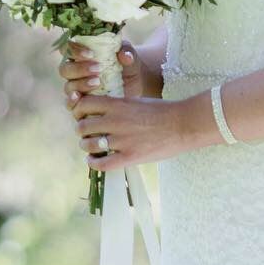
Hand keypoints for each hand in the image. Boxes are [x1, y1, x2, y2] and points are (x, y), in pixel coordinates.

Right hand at [58, 37, 141, 109]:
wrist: (137, 83)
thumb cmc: (128, 64)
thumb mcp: (129, 55)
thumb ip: (127, 52)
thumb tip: (125, 56)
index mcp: (80, 54)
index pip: (67, 48)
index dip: (74, 50)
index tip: (90, 54)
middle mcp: (75, 71)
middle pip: (65, 69)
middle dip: (79, 69)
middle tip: (98, 69)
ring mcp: (77, 87)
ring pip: (68, 86)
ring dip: (81, 84)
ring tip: (98, 82)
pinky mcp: (82, 103)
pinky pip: (70, 104)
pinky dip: (72, 102)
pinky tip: (79, 98)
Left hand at [70, 87, 190, 170]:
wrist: (184, 124)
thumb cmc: (163, 111)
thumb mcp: (136, 100)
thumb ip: (117, 105)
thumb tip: (100, 110)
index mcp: (117, 104)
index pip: (83, 104)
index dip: (79, 111)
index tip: (83, 115)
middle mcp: (115, 121)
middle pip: (82, 126)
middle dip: (82, 131)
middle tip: (87, 134)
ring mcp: (122, 140)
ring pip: (87, 145)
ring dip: (86, 147)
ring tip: (91, 148)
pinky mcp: (130, 157)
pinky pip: (101, 164)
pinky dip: (93, 163)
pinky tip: (94, 161)